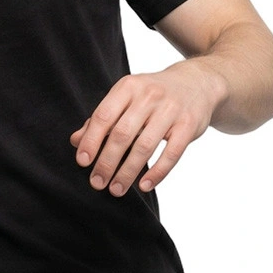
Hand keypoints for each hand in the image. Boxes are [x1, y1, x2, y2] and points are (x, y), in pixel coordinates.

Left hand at [70, 60, 224, 194]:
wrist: (197, 83)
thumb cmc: (153, 95)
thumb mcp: (127, 98)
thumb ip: (102, 119)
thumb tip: (75, 141)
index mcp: (128, 87)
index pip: (104, 116)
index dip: (91, 141)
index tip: (82, 162)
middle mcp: (149, 96)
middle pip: (122, 134)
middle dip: (107, 162)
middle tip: (96, 182)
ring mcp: (171, 110)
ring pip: (145, 146)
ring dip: (128, 172)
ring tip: (116, 189)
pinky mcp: (189, 125)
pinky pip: (171, 153)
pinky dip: (157, 172)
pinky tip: (144, 185)